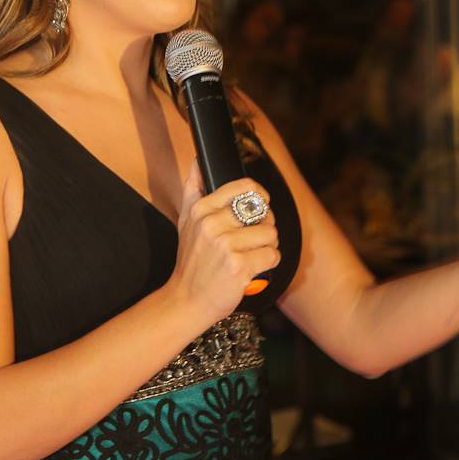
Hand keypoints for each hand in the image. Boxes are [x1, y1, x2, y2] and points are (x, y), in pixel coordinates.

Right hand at [168, 157, 279, 326]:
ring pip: (270, 234)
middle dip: (264, 226)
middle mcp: (211, 224)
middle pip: (262, 211)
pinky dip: (268, 264)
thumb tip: (198, 160)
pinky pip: (272, 255)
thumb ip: (193, 188)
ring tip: (251, 255)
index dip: (260, 196)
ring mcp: (225, 245)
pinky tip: (253, 269)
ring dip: (267, 246)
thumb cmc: (191, 261)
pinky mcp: (238, 266)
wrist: (186, 300)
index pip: (245, 187)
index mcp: (201, 209)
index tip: (260, 207)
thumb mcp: (185, 221)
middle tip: (252, 240)